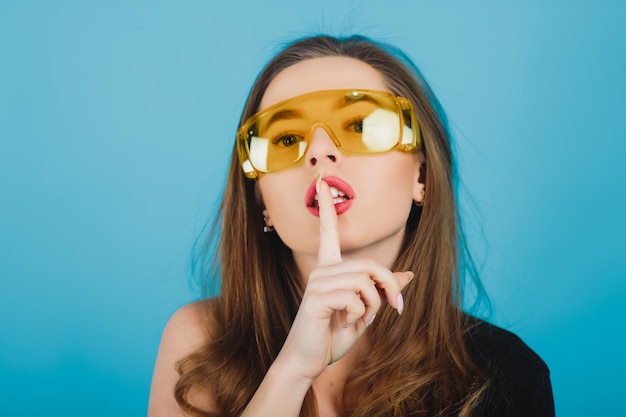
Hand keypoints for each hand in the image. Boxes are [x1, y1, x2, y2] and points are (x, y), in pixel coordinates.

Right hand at [275, 176, 412, 382]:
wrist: (307, 361)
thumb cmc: (332, 335)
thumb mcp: (364, 312)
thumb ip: (382, 291)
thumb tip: (409, 274)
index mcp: (329, 269)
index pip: (327, 231)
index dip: (327, 206)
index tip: (321, 181)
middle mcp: (321, 270)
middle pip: (370, 264)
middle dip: (389, 287)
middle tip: (395, 308)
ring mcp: (317, 283)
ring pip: (365, 281)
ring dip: (373, 306)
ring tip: (360, 320)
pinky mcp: (315, 298)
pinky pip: (354, 297)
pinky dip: (360, 315)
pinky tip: (345, 323)